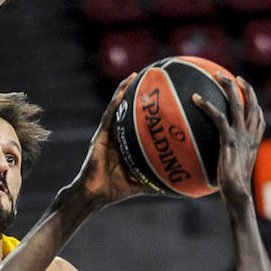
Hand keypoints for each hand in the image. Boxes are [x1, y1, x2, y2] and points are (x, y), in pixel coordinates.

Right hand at [71, 74, 150, 204]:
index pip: (138, 123)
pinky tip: (122, 91)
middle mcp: (117, 136)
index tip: (159, 98)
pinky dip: (115, 102)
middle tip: (149, 78)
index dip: (146, 111)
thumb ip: (156, 180)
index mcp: (126, 145)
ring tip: (135, 76)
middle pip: (127, 110)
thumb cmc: (115, 190)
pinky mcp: (100, 136)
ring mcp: (107, 134)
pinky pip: (109, 116)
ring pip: (117, 108)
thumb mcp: (141, 183)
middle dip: (136, 94)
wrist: (95, 194)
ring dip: (124, 91)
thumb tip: (175, 184)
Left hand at [192, 76, 264, 205]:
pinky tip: (195, 98)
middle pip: (250, 103)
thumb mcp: (235, 171)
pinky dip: (206, 105)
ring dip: (227, 85)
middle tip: (230, 76)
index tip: (245, 92)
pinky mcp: (228, 139)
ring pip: (237, 102)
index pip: (258, 117)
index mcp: (253, 141)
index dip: (253, 102)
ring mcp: (240, 135)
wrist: (238, 195)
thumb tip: (219, 164)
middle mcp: (249, 134)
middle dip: (242, 86)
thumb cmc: (234, 189)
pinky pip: (218, 116)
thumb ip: (230, 162)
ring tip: (216, 75)